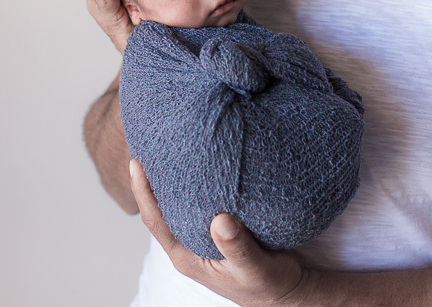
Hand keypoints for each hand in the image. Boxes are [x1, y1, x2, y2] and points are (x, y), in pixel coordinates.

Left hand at [129, 159, 317, 306]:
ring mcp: (207, 232)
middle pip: (164, 206)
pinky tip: (206, 157)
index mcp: (188, 256)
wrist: (295, 288)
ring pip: (184, 200)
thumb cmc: (272, 286)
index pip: (156, 221)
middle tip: (152, 144)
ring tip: (172, 144)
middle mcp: (193, 242)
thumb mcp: (255, 270)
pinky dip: (203, 178)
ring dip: (178, 176)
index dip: (143, 193)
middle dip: (155, 178)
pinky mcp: (225, 222)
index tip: (136, 164)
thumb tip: (220, 220)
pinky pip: (207, 197)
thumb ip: (237, 248)